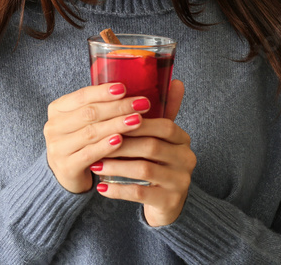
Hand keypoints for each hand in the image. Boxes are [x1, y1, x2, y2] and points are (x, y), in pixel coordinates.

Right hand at [43, 82, 149, 193]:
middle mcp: (53, 126)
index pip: (81, 96)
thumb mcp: (84, 122)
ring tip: (137, 120)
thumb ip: (100, 107)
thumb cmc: (81, 142)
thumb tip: (128, 91)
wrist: (67, 175)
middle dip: (118, 107)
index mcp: (57, 109)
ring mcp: (57, 147)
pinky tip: (121, 140)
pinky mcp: (66, 166)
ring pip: (91, 132)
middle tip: (141, 104)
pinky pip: (89, 153)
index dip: (103, 91)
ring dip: (116, 125)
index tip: (124, 88)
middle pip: (89, 113)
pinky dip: (106, 146)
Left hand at [91, 80, 194, 225]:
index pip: (163, 124)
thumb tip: (171, 78)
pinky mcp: (169, 202)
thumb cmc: (155, 163)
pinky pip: (140, 193)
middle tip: (94, 141)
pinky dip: (118, 189)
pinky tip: (100, 186)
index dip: (137, 121)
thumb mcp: (156, 138)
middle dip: (120, 142)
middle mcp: (186, 159)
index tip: (110, 118)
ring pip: (144, 169)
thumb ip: (158, 112)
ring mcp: (180, 181)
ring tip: (94, 163)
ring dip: (115, 165)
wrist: (166, 203)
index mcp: (182, 139)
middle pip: (151, 145)